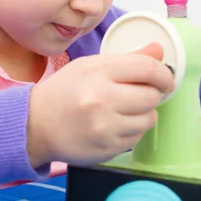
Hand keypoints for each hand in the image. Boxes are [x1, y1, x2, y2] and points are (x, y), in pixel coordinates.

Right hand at [26, 42, 174, 167]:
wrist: (35, 124)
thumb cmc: (64, 91)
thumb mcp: (90, 66)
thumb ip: (127, 59)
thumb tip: (159, 51)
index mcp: (97, 71)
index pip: (147, 69)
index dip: (164, 74)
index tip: (165, 79)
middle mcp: (101, 99)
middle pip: (152, 96)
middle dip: (152, 94)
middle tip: (139, 94)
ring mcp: (104, 127)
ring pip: (148, 119)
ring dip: (143, 114)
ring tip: (125, 111)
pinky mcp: (106, 148)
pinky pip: (137, 138)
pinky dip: (132, 131)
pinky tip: (115, 125)